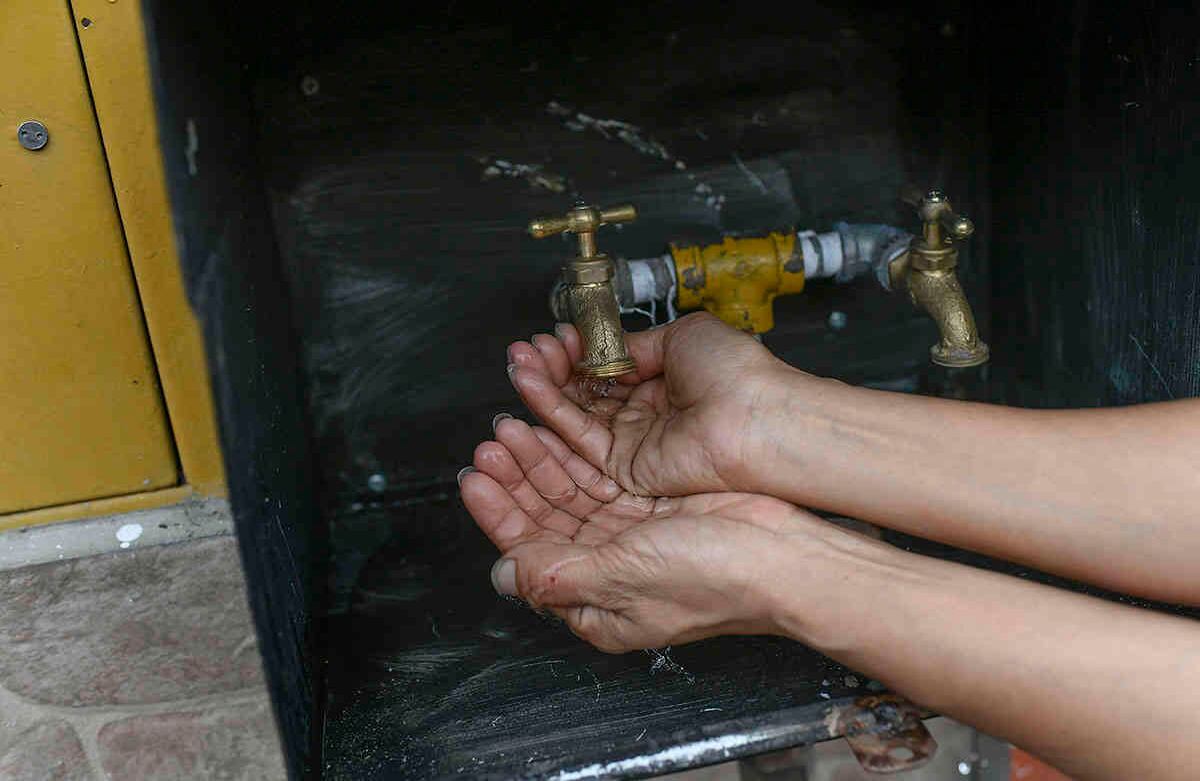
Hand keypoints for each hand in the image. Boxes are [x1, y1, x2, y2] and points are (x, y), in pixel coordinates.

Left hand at [460, 416, 850, 652]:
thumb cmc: (714, 580)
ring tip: (515, 424)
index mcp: (594, 603)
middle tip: (493, 438)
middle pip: (546, 516)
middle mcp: (607, 569)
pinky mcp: (653, 503)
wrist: (785, 556)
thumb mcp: (623, 580)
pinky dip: (576, 451)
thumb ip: (556, 575)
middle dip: (517, 476)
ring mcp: (630, 533)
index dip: (498, 514)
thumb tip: (503, 575)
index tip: (475, 477)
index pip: (528, 554)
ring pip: (570, 490)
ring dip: (542, 458)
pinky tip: (557, 427)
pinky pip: (601, 473)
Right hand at [506, 312, 792, 497]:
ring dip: (544, 387)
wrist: (756, 416)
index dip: (578, 353)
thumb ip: (636, 344)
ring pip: (576, 416)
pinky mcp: (626, 469)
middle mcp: (648, 415)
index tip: (558, 336)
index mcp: (666, 383)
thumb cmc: (737, 375)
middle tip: (528, 347)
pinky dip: (551, 411)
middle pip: (585, 394)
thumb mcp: (684, 335)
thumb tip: (605, 346)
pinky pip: (580, 439)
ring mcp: (636, 443)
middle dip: (553, 369)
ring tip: (520, 361)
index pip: (607, 370)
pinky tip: (531, 383)